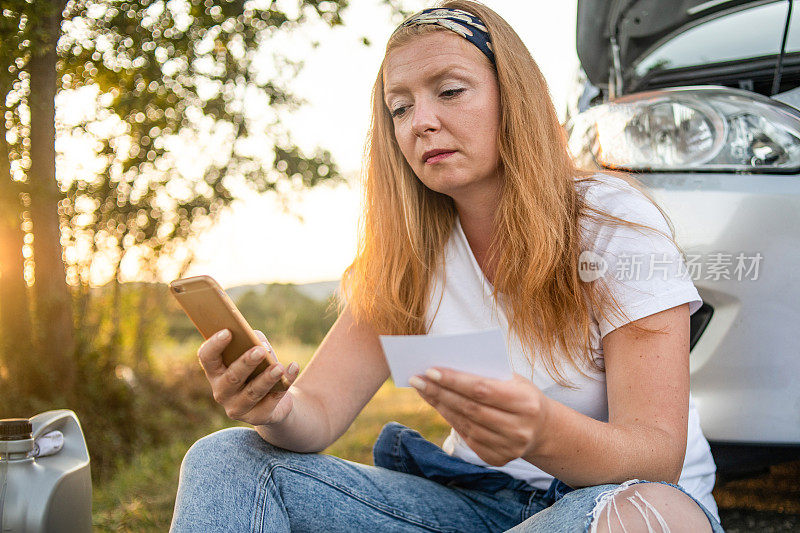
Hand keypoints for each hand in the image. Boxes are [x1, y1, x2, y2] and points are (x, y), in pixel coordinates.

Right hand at [197, 329, 299, 425]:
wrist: (274, 399)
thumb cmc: (259, 368)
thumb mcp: (256, 351)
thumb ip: (256, 342)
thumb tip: (261, 345)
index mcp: (215, 371)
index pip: (207, 357)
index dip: (214, 344)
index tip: (228, 332)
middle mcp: (221, 391)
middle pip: (232, 377)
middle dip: (246, 363)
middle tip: (260, 350)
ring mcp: (237, 407)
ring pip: (252, 392)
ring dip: (266, 378)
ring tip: (278, 367)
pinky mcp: (257, 417)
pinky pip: (272, 400)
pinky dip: (285, 382)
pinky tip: (293, 367)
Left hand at [410, 369, 548, 466]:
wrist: (542, 429)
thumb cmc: (521, 395)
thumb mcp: (514, 380)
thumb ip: (487, 375)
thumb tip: (447, 367)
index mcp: (525, 403)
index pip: (482, 390)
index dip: (454, 381)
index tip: (430, 371)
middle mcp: (518, 429)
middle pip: (469, 408)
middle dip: (439, 392)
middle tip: (417, 379)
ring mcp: (508, 447)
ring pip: (465, 424)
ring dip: (440, 405)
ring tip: (422, 390)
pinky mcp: (497, 459)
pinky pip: (467, 437)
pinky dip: (449, 419)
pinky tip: (438, 405)